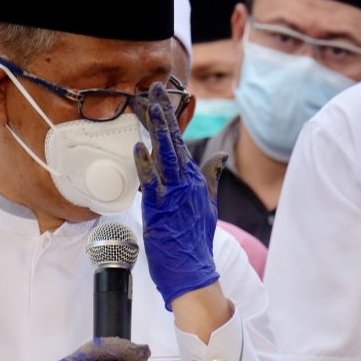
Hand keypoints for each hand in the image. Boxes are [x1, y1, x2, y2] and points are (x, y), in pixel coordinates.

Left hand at [133, 82, 226, 309]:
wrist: (194, 272)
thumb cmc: (196, 240)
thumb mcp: (209, 205)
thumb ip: (212, 177)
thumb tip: (222, 156)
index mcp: (195, 179)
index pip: (180, 141)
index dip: (169, 118)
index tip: (160, 99)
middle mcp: (186, 181)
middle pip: (172, 140)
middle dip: (162, 113)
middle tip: (154, 89)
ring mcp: (174, 193)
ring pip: (163, 154)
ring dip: (155, 129)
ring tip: (147, 105)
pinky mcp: (160, 208)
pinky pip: (151, 182)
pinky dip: (145, 164)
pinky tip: (139, 148)